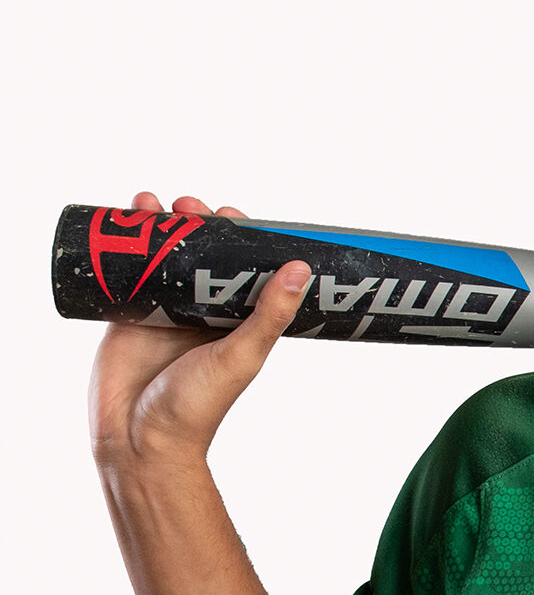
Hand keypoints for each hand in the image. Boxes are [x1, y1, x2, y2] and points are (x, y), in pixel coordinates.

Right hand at [89, 192, 309, 468]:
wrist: (137, 441)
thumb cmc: (198, 407)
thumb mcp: (241, 356)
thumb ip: (268, 315)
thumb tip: (300, 268)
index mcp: (235, 319)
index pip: (240, 266)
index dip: (237, 236)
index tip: (232, 212)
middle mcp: (200, 311)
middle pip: (199, 253)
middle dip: (194, 223)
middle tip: (191, 205)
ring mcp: (162, 311)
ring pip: (161, 257)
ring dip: (159, 226)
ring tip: (156, 203)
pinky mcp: (126, 316)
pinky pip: (124, 272)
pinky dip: (122, 245)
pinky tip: (122, 220)